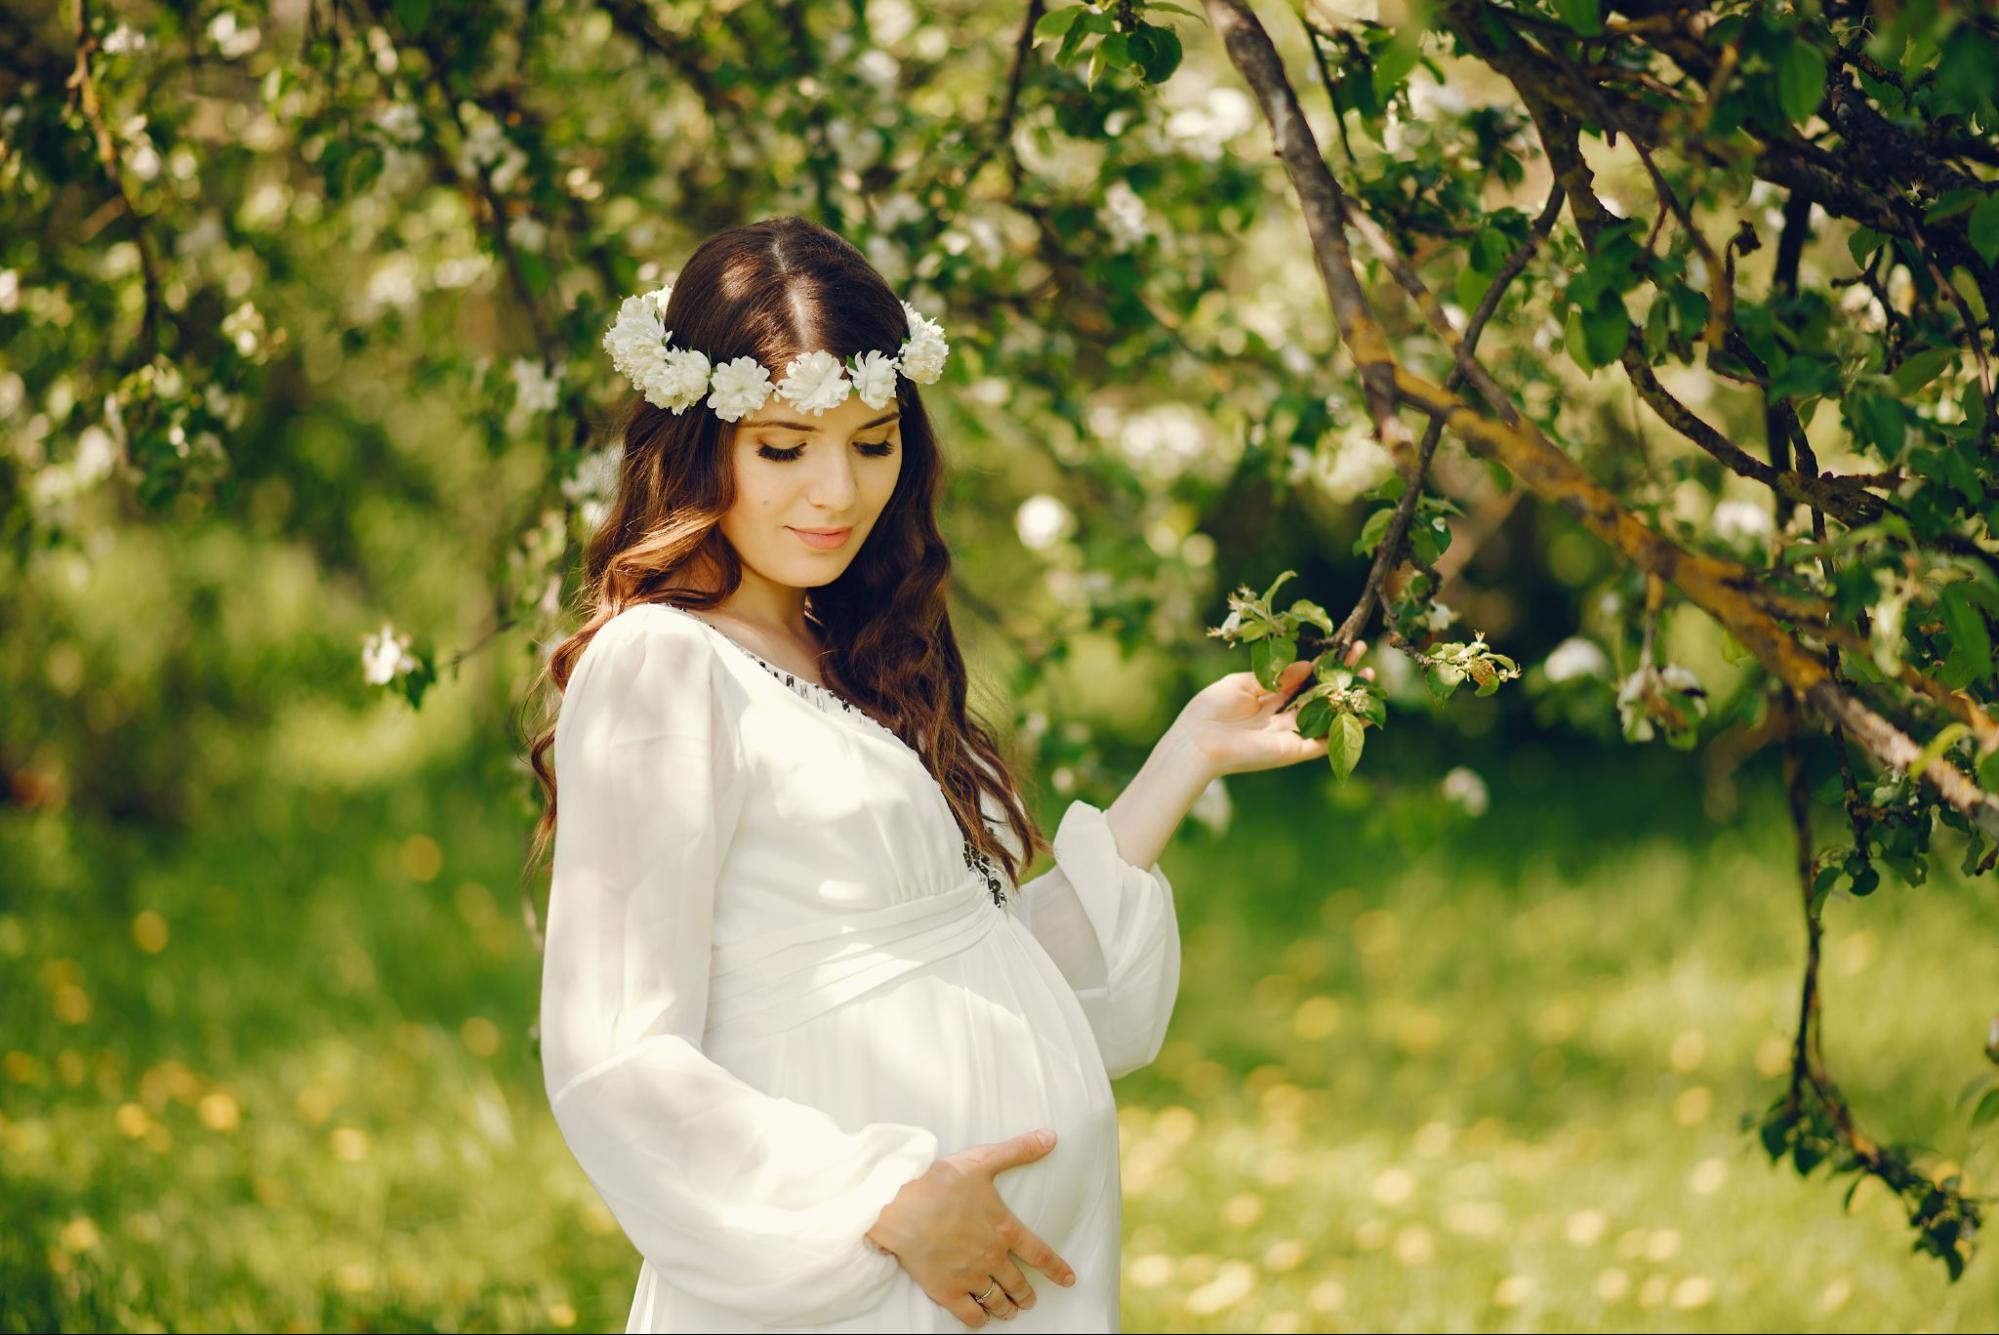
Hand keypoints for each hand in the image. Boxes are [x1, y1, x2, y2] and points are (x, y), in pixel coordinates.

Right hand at [865, 1128, 1077, 1325]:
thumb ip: (1018, 1150)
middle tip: (1029, 1300)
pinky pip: (970, 1314)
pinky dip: (979, 1319)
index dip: (1056, 1269)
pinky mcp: (947, 1290)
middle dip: (1026, 1294)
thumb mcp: (982, 1160)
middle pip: (1018, 1283)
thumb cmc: (940, 1182)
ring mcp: (970, 1276)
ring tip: (1010, 1311)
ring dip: (1006, 1307)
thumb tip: (1050, 1137)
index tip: (1068, 1280)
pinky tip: (982, 1318)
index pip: (1039, 1254)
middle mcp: (992, 1256)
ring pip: (997, 1300)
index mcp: (1004, 1229)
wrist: (901, 1206)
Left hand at [1176, 639, 1374, 777]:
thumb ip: (1275, 675)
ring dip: (1350, 697)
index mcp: (1268, 700)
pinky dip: (1347, 730)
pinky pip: (1326, 741)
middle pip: (1320, 694)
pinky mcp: (1293, 750)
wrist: (1196, 741)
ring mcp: (1290, 734)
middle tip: (1362, 653)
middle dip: (1342, 674)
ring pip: (1328, 715)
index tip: (1340, 645)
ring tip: (1370, 676)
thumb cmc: (1210, 710)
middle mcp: (1282, 717)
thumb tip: (1307, 664)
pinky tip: (1366, 713)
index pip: (1303, 679)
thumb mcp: (1241, 683)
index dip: (1323, 663)